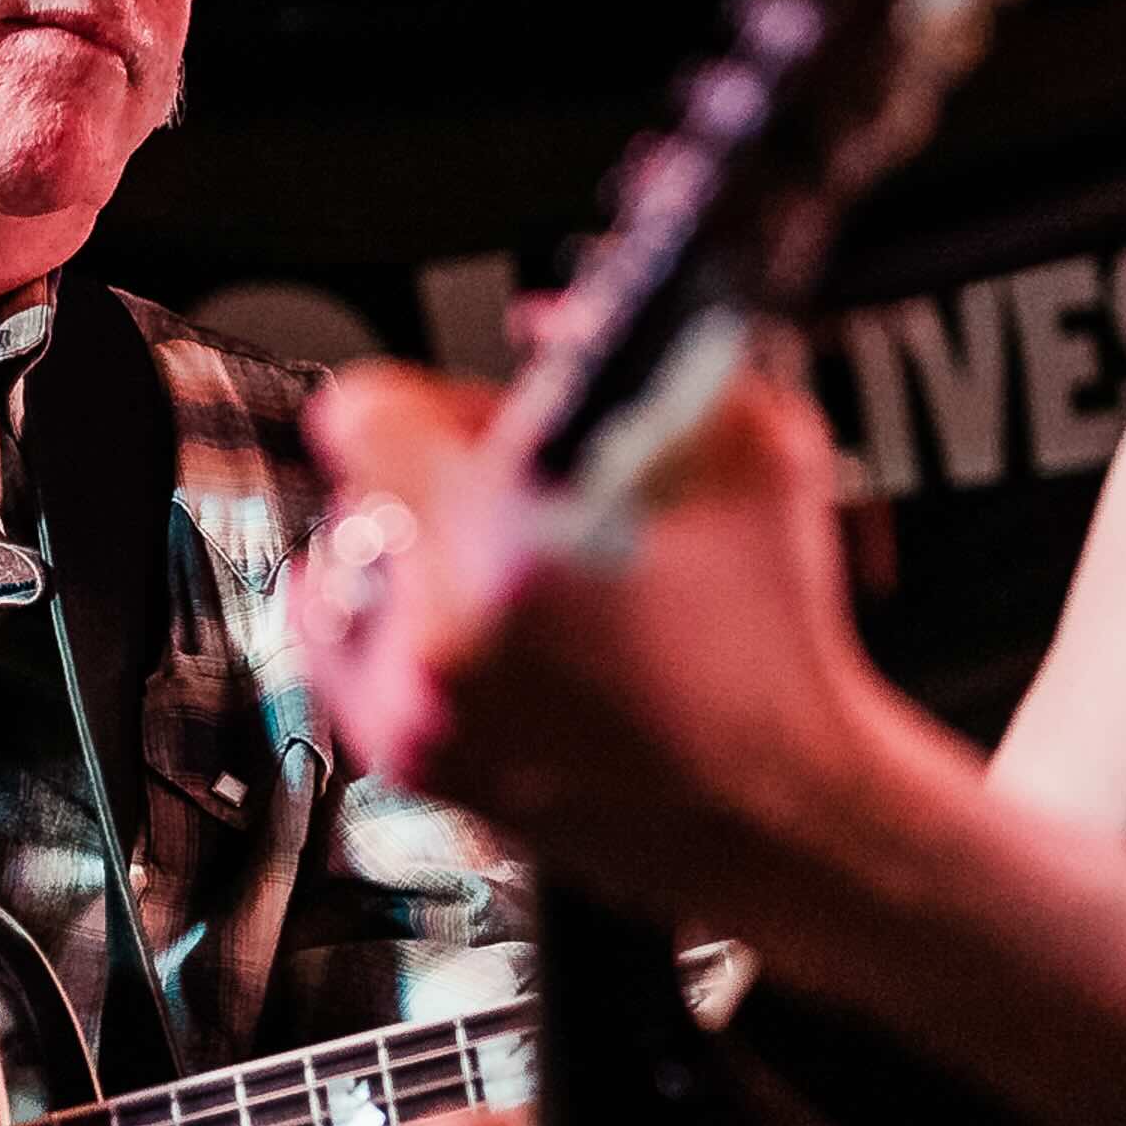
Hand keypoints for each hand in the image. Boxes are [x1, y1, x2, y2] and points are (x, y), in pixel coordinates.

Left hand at [300, 361, 887, 921]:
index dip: (430, 400)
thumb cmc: (773, 639)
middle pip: (358, 489)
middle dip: (430, 478)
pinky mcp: (414, 763)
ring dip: (408, 557)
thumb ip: (632, 354)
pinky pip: (353, 661)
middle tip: (513, 497)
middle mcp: (435, 629)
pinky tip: (490, 634)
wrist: (780, 805)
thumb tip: (545, 319)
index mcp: (502, 535)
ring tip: (504, 572)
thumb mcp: (745, 446)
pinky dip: (403, 636)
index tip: (468, 419)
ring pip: (344, 574)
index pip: (364, 413)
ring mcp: (415, 707)